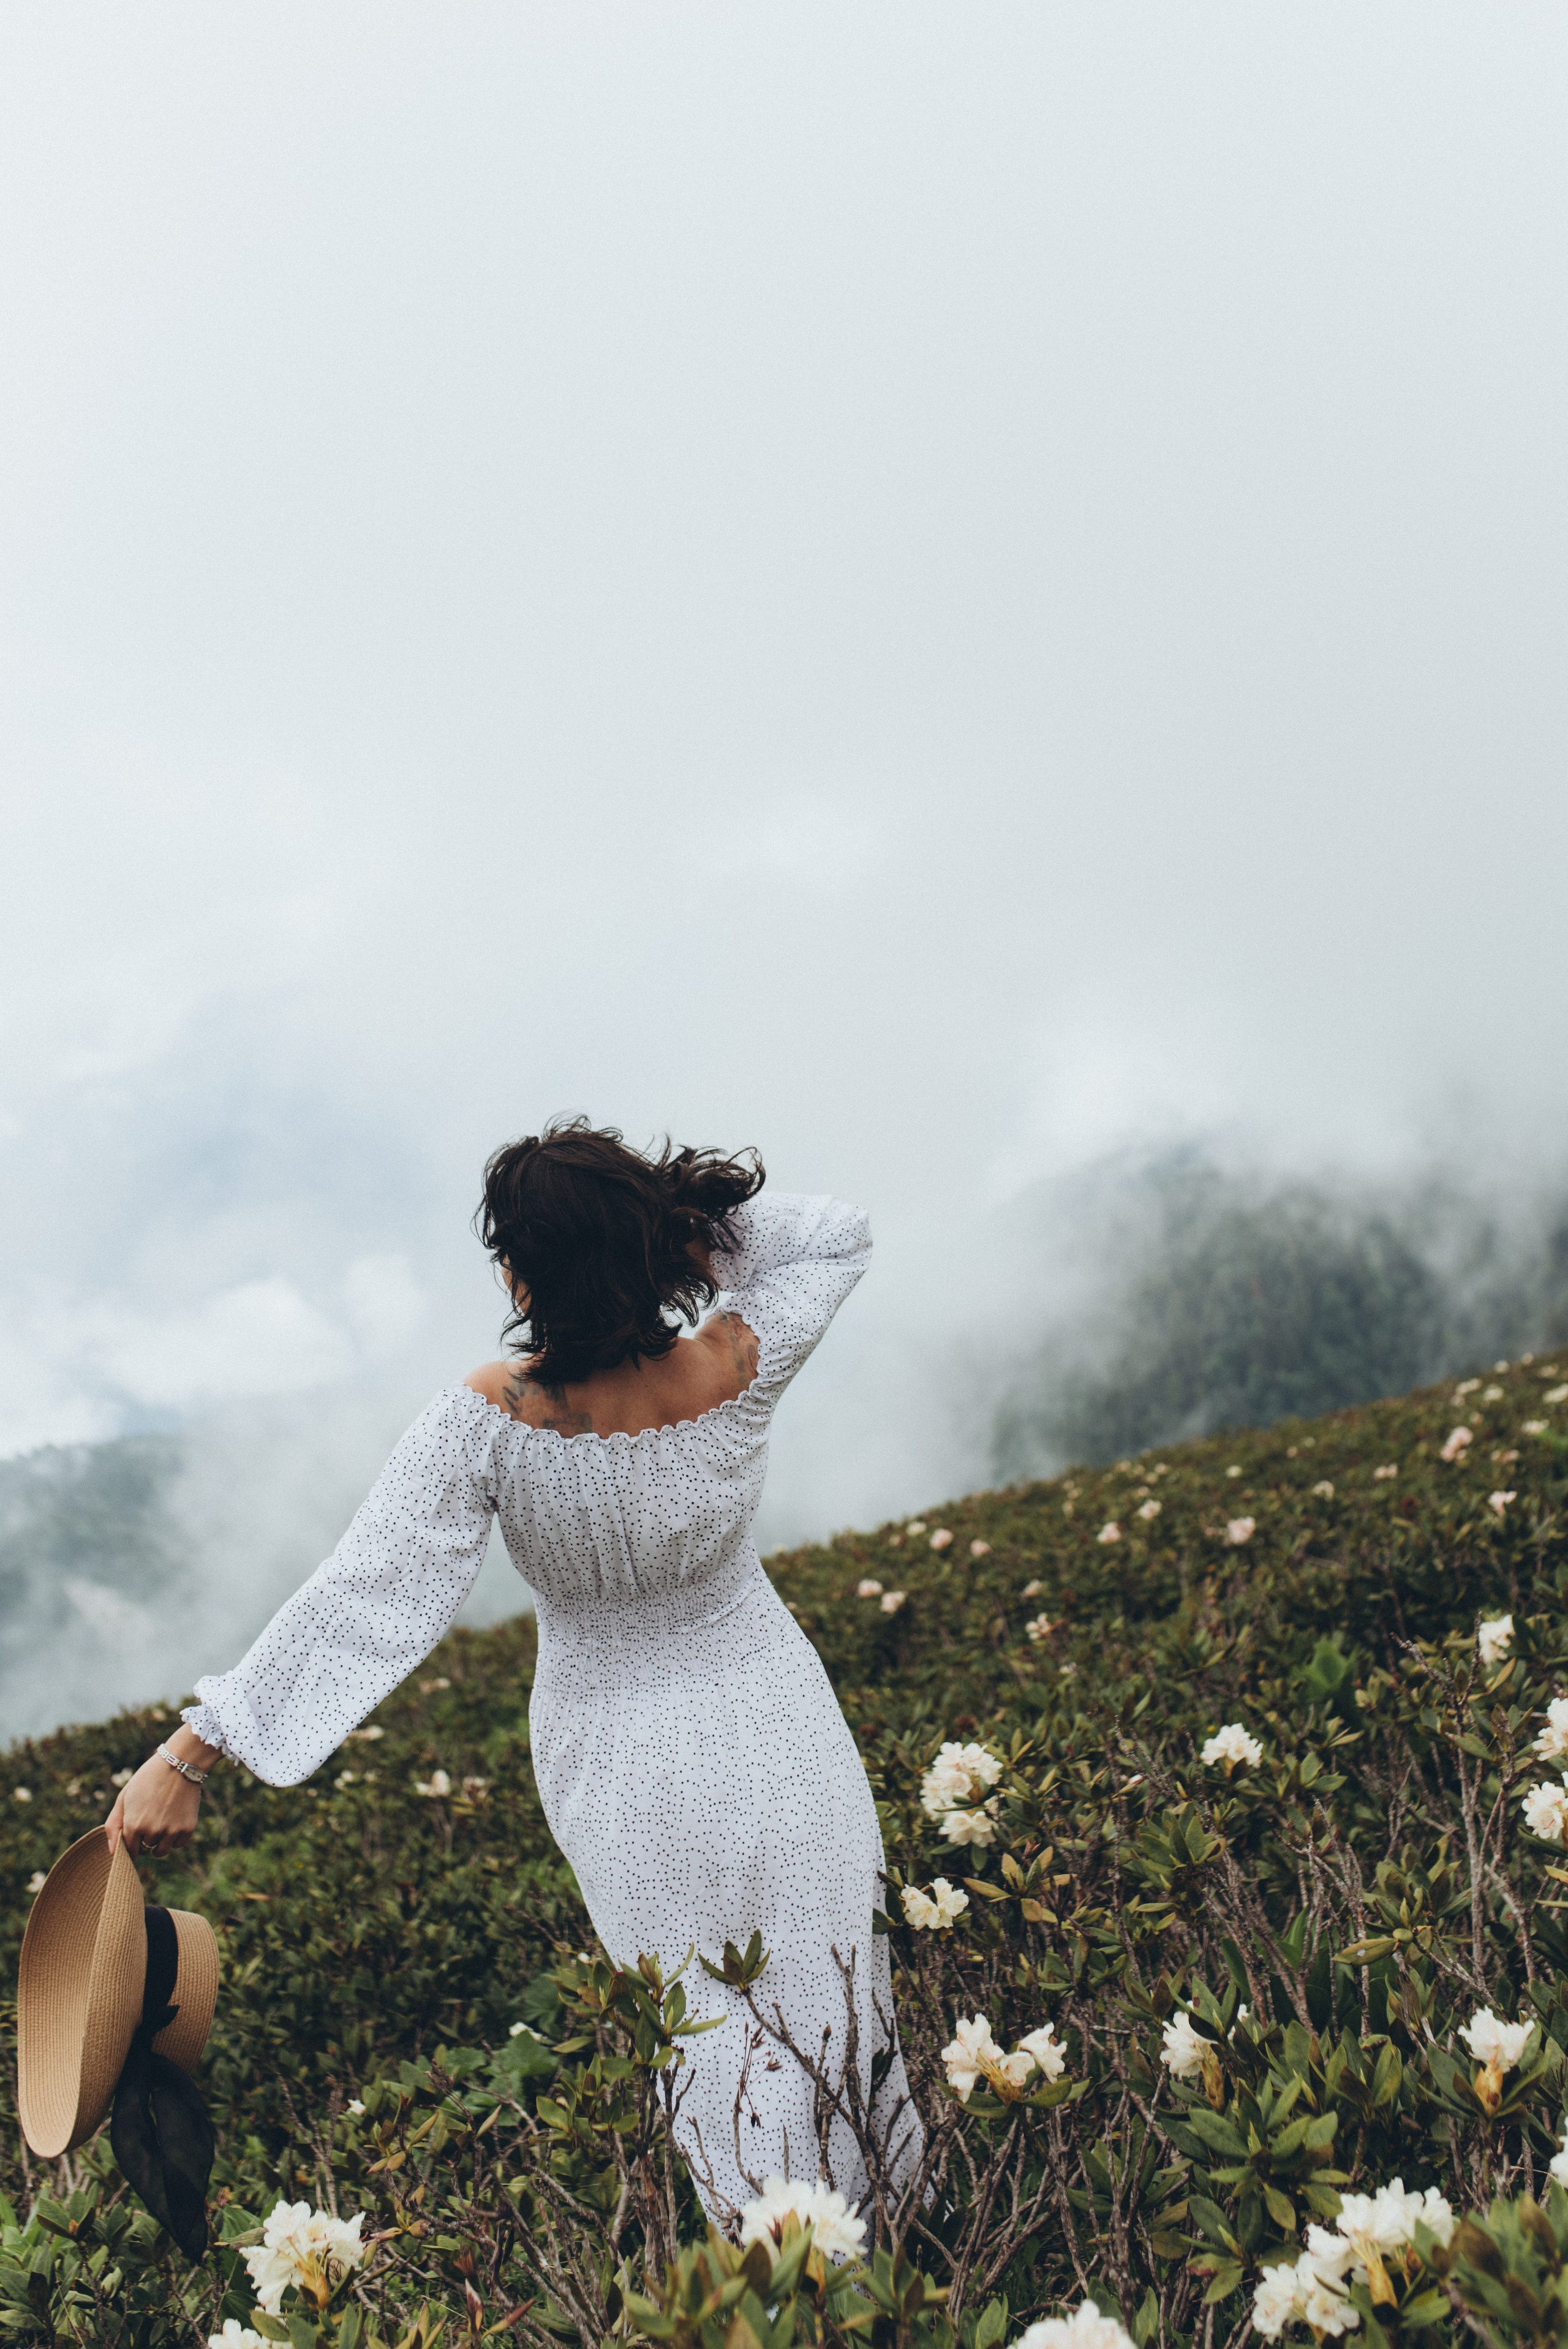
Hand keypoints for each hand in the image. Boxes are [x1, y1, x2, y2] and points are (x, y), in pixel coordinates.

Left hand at [105, 1737, 213, 1859]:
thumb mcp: (125, 1797)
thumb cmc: (148, 1778)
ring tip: (161, 1821)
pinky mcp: (188, 1828)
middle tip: (150, 1818)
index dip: (131, 1841)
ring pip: (161, 1851)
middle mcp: (152, 1831)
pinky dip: (175, 1837)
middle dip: (144, 1839)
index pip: (129, 1849)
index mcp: (134, 1825)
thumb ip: (114, 1824)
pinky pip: (178, 1844)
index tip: (135, 1830)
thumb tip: (112, 1852)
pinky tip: (175, 1818)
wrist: (179, 1763)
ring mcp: (171, 1831)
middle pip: (145, 1849)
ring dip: (159, 1842)